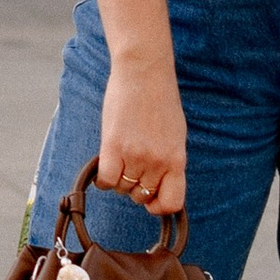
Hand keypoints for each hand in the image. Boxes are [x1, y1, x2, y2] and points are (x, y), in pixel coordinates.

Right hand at [96, 51, 185, 215]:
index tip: (151, 198)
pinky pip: (106, 180)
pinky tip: (105, 163)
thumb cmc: (160, 100)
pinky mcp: (113, 146)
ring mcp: (135, 155)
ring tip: (119, 157)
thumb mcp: (175, 135)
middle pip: (141, 196)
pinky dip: (103, 178)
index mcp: (177, 160)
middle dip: (135, 187)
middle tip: (131, 167)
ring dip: (118, 178)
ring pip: (122, 188)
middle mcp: (158, 162)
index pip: (171, 203)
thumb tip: (159, 183)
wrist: (144, 73)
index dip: (158, 206)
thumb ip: (169, 160)